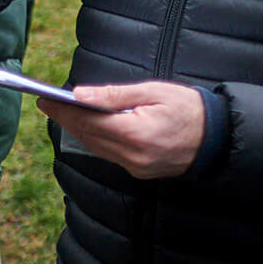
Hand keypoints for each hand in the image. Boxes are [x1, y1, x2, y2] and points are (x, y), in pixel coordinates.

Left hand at [37, 82, 203, 179]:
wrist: (218, 136)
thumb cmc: (188, 108)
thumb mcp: (153, 92)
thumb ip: (114, 95)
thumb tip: (79, 94)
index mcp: (136, 134)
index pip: (88, 122)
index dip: (63, 110)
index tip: (44, 99)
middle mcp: (133, 156)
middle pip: (88, 136)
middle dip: (65, 118)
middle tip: (47, 102)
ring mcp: (136, 167)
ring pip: (96, 148)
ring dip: (77, 130)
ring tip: (61, 111)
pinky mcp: (140, 171)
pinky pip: (109, 154)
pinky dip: (95, 140)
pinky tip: (87, 126)